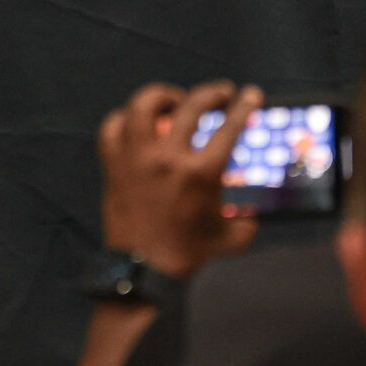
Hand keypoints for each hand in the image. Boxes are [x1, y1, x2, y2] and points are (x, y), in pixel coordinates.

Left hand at [97, 81, 262, 277]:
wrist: (144, 273)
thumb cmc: (189, 255)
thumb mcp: (230, 238)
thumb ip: (247, 221)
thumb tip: (252, 212)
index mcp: (201, 173)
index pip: (230, 126)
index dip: (244, 105)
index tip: (250, 93)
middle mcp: (168, 158)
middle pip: (192, 106)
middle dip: (213, 93)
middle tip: (222, 92)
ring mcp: (136, 159)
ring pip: (144, 105)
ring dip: (163, 95)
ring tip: (175, 98)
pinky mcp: (113, 166)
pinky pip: (112, 128)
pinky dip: (124, 120)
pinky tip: (136, 122)